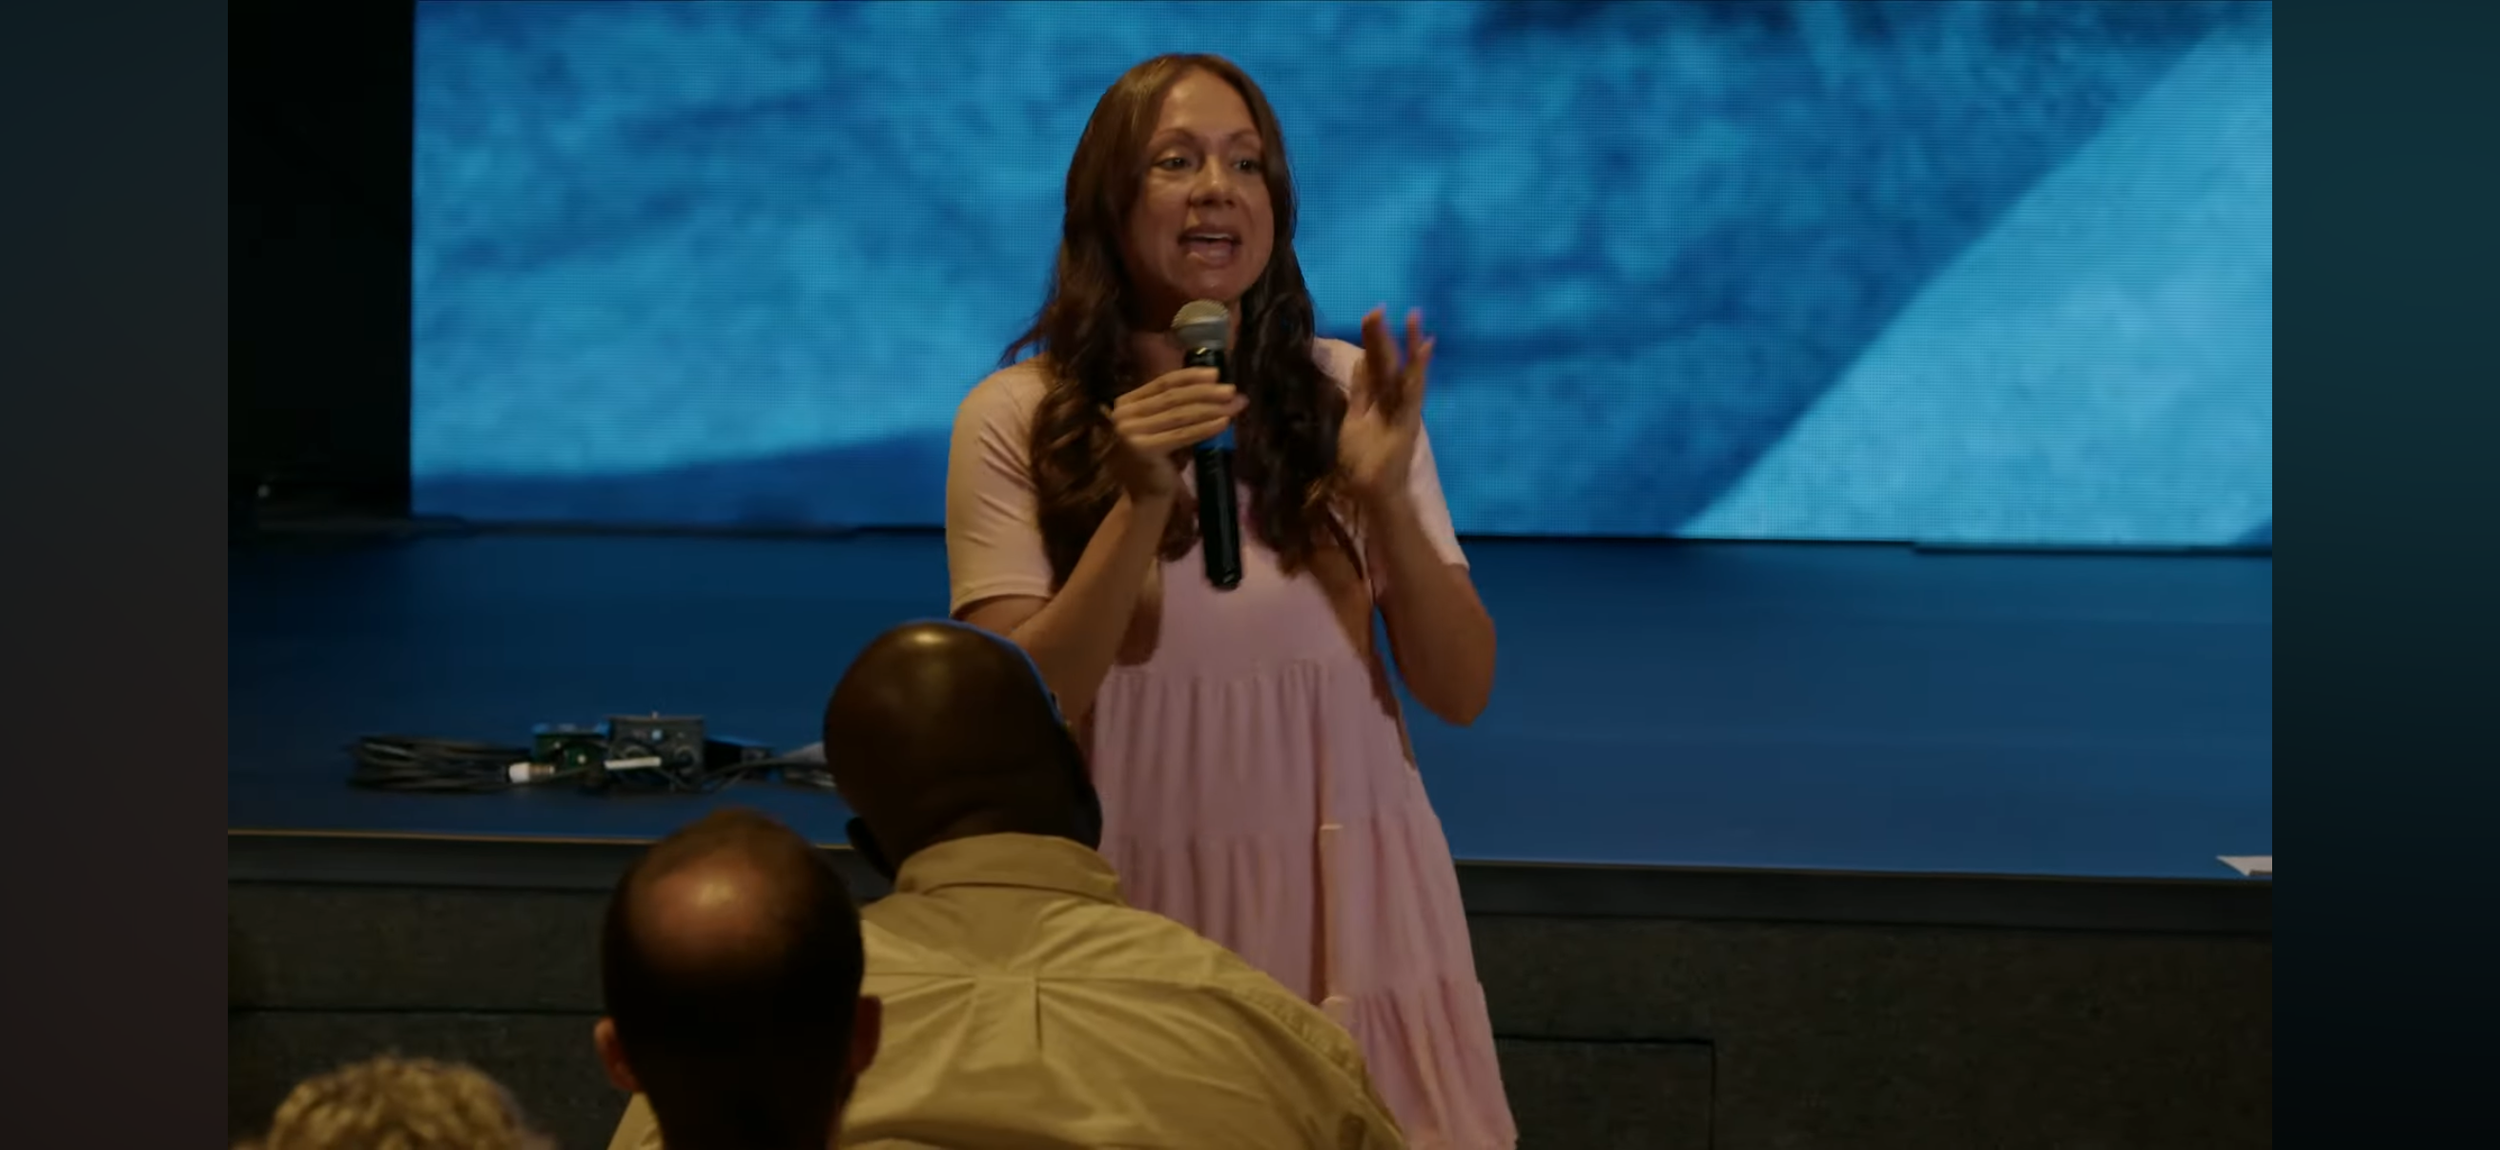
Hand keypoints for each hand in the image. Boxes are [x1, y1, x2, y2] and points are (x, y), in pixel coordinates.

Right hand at [1105, 367, 1243, 501]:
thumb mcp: (1165, 425)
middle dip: (1206, 392)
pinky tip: (1225, 422)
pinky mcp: (1143, 449)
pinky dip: (1206, 427)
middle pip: (1173, 397)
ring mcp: (1130, 432)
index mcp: (1126, 402)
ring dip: (1211, 408)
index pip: (1163, 382)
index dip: (1192, 376)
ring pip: (1180, 414)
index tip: (1217, 374)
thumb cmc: (1161, 461)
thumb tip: (1217, 385)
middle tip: (1232, 390)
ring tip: (1234, 405)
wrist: (1146, 497)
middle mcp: (1123, 414)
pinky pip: (1183, 434)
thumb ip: (1179, 405)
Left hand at [1339, 307, 1435, 505]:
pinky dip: (1418, 374)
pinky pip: (1413, 395)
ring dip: (1409, 347)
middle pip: (1388, 363)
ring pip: (1405, 372)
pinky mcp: (1409, 422)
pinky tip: (1423, 354)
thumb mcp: (1354, 418)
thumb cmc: (1362, 459)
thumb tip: (1361, 361)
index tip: (1371, 314)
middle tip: (1380, 308)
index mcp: (1379, 398)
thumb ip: (1359, 392)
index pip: (1375, 363)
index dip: (1373, 340)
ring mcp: (1403, 410)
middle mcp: (1393, 400)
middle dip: (1384, 336)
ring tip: (1413, 321)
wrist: (1370, 489)